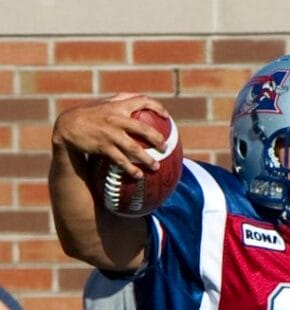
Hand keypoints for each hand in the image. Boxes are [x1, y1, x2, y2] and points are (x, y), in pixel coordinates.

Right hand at [51, 93, 170, 179]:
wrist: (68, 126)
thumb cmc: (92, 115)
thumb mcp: (105, 103)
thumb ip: (122, 100)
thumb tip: (140, 99)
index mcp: (118, 106)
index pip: (142, 101)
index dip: (157, 107)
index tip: (166, 117)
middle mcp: (116, 119)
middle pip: (143, 129)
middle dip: (157, 139)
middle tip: (165, 147)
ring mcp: (110, 134)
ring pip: (134, 149)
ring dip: (147, 159)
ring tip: (156, 166)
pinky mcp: (103, 147)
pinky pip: (120, 160)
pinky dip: (130, 168)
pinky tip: (138, 175)